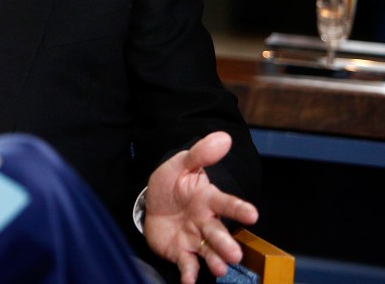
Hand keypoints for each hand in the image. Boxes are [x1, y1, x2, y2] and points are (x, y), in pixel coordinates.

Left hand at [143, 131, 258, 283]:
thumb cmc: (173, 184)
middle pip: (218, 233)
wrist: (153, 202)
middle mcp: (206, 221)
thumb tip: (223, 137)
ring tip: (220, 268)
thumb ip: (200, 154)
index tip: (252, 214)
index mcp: (208, 199)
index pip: (226, 203)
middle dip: (226, 243)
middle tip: (233, 253)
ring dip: (215, 261)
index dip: (239, 208)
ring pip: (208, 252)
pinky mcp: (182, 253)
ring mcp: (195, 239)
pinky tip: (189, 282)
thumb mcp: (181, 164)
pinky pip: (187, 265)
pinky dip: (189, 275)